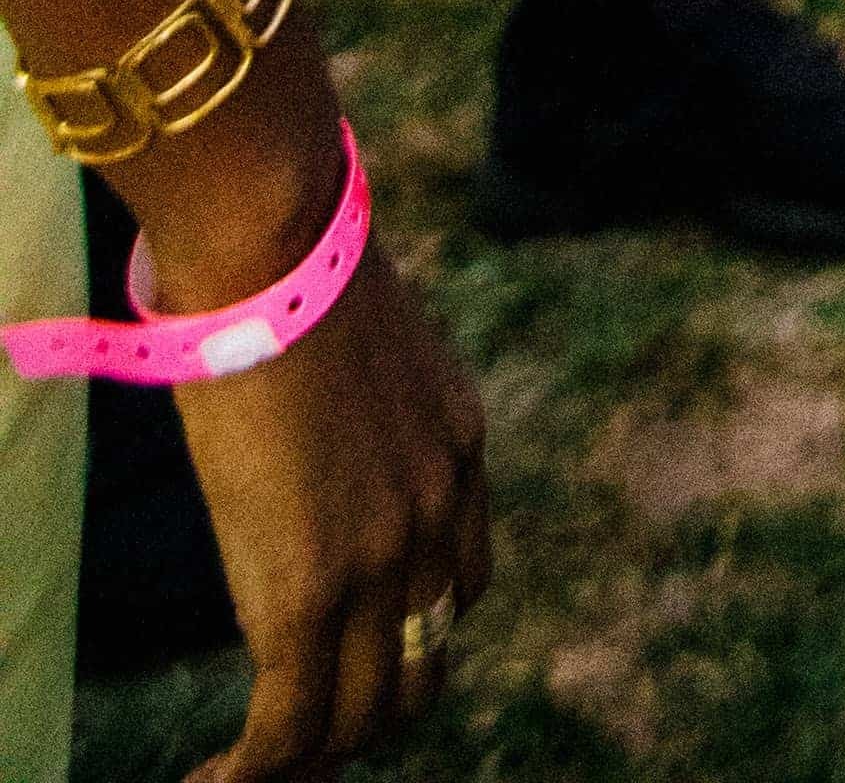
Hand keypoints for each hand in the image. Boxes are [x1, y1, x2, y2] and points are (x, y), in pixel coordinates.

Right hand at [170, 191, 490, 777]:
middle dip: (362, 716)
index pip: (458, 587)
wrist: (277, 250)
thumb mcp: (361, 348)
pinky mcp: (310, 590)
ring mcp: (383, 558)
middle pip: (419, 669)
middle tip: (295, 737)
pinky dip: (253, 773)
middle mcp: (440, 513)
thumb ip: (359, 417)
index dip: (404, 639)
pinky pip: (290, 724)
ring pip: (359, 716)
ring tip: (248, 775)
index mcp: (459, 450)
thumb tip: (309, 444)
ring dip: (307, 758)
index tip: (349, 659)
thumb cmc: (293, 272)